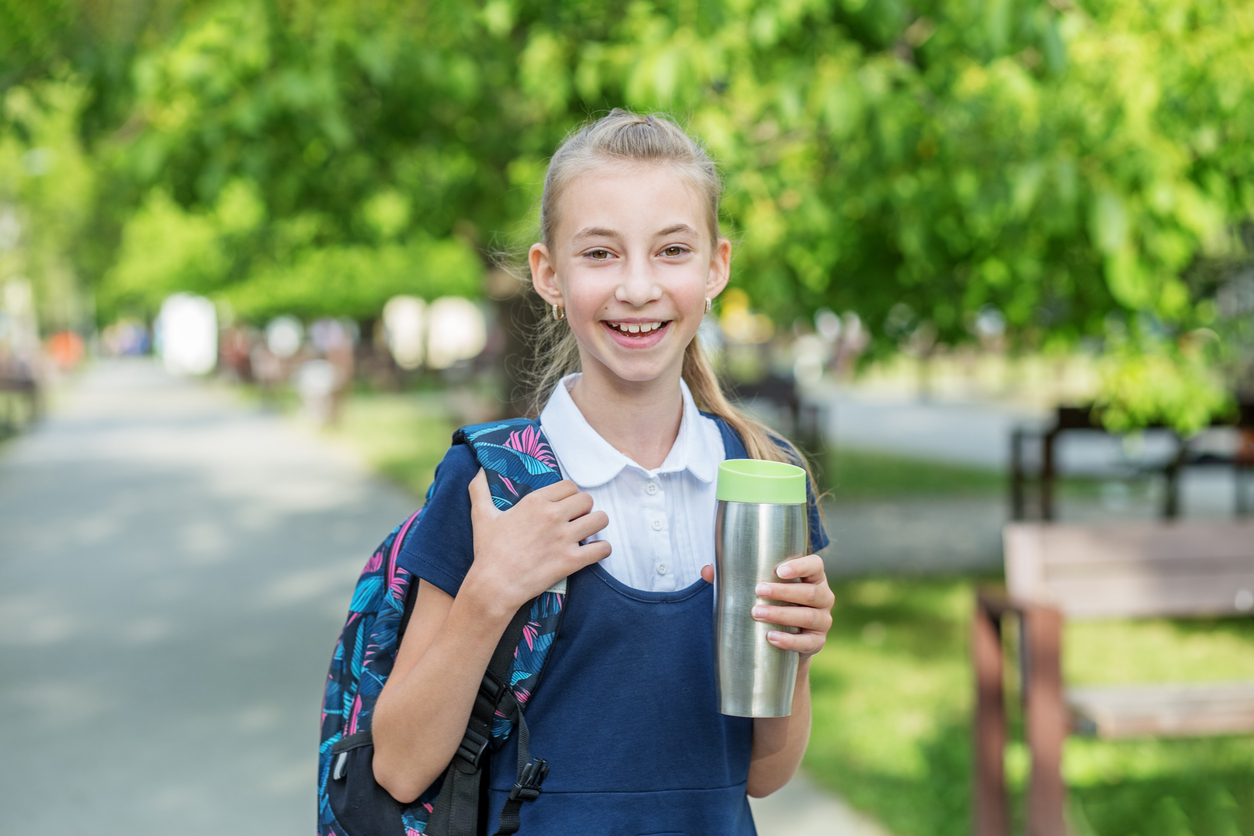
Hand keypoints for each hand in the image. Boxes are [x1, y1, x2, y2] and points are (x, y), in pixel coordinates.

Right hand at [466, 469, 609, 612]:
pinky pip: (602, 548)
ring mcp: (564, 538)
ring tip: (589, 533)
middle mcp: (553, 515)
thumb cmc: (488, 551)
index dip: (570, 495)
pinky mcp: (571, 560)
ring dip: (597, 525)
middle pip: (587, 500)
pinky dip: (602, 549)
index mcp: (535, 501)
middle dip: (584, 509)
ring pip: (600, 519)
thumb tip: (478, 471)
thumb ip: (480, 490)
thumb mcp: (482, 516)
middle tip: (576, 520)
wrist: (494, 585)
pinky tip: (593, 551)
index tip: (565, 506)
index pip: (569, 486)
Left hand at [700, 554, 833, 659]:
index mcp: (813, 577)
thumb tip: (707, 570)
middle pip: (810, 592)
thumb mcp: (759, 589)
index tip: (778, 570)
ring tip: (756, 614)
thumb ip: (734, 578)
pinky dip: (789, 640)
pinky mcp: (818, 642)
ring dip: (782, 615)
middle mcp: (823, 597)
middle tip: (757, 590)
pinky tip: (771, 637)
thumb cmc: (771, 604)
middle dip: (783, 591)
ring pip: (809, 616)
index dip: (801, 565)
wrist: (782, 643)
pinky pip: (807, 642)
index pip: (816, 565)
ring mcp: (823, 621)